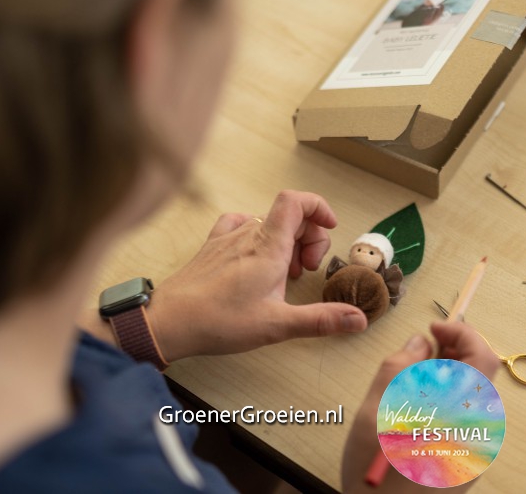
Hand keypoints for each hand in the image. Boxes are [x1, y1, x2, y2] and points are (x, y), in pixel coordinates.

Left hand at [147, 190, 367, 360]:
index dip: (319, 206)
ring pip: (268, 223)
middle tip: (306, 270)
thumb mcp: (277, 324)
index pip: (297, 201)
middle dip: (309, 237)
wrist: (168, 322)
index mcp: (268, 246)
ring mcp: (228, 237)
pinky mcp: (213, 246)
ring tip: (285, 274)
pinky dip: (257, 236)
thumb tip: (357, 318)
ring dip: (286, 242)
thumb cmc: (217, 321)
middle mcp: (249, 234)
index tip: (330, 227)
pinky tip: (256, 258)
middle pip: (290, 215)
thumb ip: (320, 319)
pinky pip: (241, 225)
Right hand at [341, 322, 498, 493]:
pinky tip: (415, 408)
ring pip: (470, 394)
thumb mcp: (375, 413)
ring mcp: (476, 450)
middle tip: (420, 349)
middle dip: (452, 352)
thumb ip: (399, 368)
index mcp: (460, 417)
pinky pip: (464, 416)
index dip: (461, 333)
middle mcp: (478, 433)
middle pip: (479, 374)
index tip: (433, 327)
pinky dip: (445, 400)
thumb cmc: (374, 474)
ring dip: (447, 377)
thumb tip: (420, 341)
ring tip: (410, 380)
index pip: (482, 357)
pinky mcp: (469, 462)